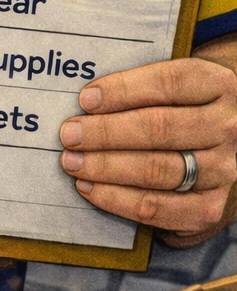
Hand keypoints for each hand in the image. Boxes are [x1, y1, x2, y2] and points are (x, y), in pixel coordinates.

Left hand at [59, 46, 236, 244]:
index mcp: (217, 85)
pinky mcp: (210, 207)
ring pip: (157, 169)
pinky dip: (119, 199)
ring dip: (107, 167)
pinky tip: (91, 189)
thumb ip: (139, 87)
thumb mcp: (175, 87)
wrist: (219, 146)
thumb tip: (85, 101)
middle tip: (70, 134)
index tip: (86, 100)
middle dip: (106, 132)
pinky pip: (159, 207)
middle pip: (159, 127)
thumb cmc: (180, 108)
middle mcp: (227, 127)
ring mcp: (223, 170)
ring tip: (73, 162)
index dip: (123, 90)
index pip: (168, 83)